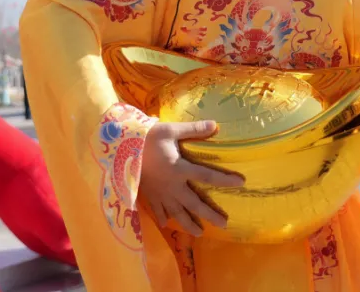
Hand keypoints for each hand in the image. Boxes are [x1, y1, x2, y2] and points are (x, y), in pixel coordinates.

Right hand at [138, 120, 244, 236]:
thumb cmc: (147, 138)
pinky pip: (157, 211)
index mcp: (180, 168)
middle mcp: (172, 185)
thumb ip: (193, 130)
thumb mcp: (171, 130)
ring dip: (189, 224)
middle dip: (210, 215)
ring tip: (200, 233)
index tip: (241, 183)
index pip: (207, 175)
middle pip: (194, 203)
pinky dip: (163, 218)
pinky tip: (168, 223)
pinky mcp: (148, 195)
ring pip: (177, 213)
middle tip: (224, 224)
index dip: (224, 179)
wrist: (119, 149)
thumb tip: (215, 125)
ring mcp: (160, 193)